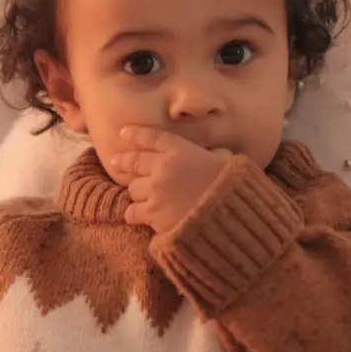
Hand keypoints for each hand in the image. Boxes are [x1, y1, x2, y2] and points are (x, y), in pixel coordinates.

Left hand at [109, 126, 231, 232]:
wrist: (231, 218)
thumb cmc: (234, 189)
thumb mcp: (229, 163)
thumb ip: (218, 154)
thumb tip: (218, 152)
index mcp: (182, 150)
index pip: (152, 137)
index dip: (135, 134)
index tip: (123, 133)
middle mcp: (164, 167)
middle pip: (133, 161)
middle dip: (124, 162)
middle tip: (116, 162)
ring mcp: (155, 190)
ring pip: (132, 189)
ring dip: (138, 194)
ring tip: (144, 198)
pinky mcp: (152, 214)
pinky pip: (132, 212)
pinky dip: (136, 214)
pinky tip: (141, 217)